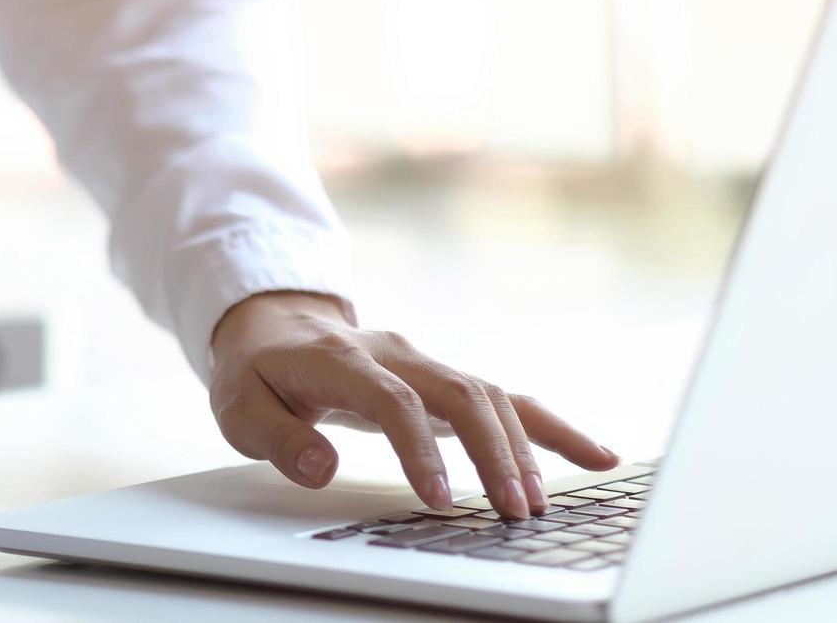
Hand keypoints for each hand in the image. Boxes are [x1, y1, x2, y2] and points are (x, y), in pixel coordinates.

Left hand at [208, 291, 619, 519]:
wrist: (275, 326)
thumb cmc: (258, 372)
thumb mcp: (239, 406)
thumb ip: (278, 437)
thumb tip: (321, 468)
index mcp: (342, 360)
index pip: (391, 400)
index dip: (419, 449)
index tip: (439, 499)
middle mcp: (396, 355)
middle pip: (460, 394)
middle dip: (493, 453)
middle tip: (513, 512)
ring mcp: (426, 364)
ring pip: (490, 396)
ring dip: (523, 450)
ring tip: (538, 506)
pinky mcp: (446, 381)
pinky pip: (507, 400)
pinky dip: (552, 428)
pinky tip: (597, 457)